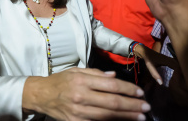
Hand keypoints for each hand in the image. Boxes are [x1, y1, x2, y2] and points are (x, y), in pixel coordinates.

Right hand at [23, 67, 149, 119]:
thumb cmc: (59, 81)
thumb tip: (115, 76)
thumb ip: (96, 73)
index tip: (140, 92)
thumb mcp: (76, 71)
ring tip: (140, 117)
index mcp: (82, 81)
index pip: (111, 85)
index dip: (129, 89)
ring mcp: (78, 112)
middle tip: (146, 107)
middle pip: (113, 103)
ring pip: (108, 116)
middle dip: (133, 106)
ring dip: (127, 117)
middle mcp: (81, 96)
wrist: (41, 96)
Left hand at [133, 44, 178, 84]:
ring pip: (179, 65)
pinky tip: (177, 74)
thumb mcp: (150, 66)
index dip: (180, 74)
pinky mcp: (169, 60)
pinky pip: (176, 64)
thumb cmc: (148, 58)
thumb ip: (155, 74)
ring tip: (182, 79)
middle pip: (180, 66)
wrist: (145, 50)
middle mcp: (170, 59)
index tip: (180, 81)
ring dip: (181, 71)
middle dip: (182, 73)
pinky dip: (178, 69)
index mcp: (168, 60)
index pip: (178, 68)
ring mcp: (170, 59)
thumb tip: (161, 83)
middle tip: (183, 82)